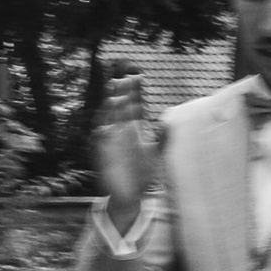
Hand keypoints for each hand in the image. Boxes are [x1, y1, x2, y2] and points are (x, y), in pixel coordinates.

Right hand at [93, 76, 157, 225]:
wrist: (130, 195)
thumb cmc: (142, 174)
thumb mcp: (157, 154)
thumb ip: (164, 138)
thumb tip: (170, 120)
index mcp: (134, 129)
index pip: (134, 105)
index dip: (135, 91)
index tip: (137, 75)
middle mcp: (121, 131)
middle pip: (120, 107)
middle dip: (121, 93)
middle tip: (124, 78)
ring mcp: (111, 141)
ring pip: (108, 120)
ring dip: (110, 108)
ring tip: (114, 95)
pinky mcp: (103, 154)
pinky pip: (99, 141)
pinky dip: (101, 132)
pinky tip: (104, 124)